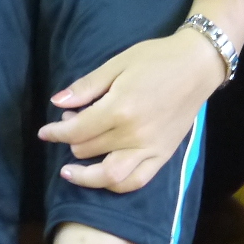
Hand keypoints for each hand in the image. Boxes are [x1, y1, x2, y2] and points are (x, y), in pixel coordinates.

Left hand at [38, 29, 224, 191]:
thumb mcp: (117, 63)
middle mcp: (133, 134)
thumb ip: (87, 87)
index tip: (45, 132)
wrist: (198, 65)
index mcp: (119, 108)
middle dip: (71, 140)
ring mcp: (150, 148)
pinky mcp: (163, 155)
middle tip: (71, 125)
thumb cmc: (156, 59)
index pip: (77, 130)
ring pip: (109, 176)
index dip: (55, 132)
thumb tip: (57, 102)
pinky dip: (116, 184)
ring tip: (72, 171)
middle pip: (88, 150)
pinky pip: (136, 180)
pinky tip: (103, 178)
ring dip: (86, 176)